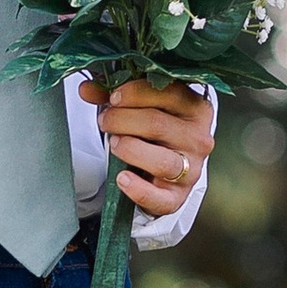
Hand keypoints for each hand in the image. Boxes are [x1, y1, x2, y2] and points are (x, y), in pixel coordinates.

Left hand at [85, 75, 214, 217]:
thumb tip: (87, 89)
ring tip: (113, 144)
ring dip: (129, 149)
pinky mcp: (177, 197)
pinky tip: (122, 178)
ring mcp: (191, 170)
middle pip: (157, 125)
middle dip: (122, 120)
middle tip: (105, 121)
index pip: (170, 93)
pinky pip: (159, 198)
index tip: (113, 97)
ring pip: (161, 161)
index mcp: (195, 110)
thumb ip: (115, 96)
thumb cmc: (154, 133)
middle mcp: (198, 139)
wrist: (164, 171)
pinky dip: (138, 190)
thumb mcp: (140, 108)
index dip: (136, 93)